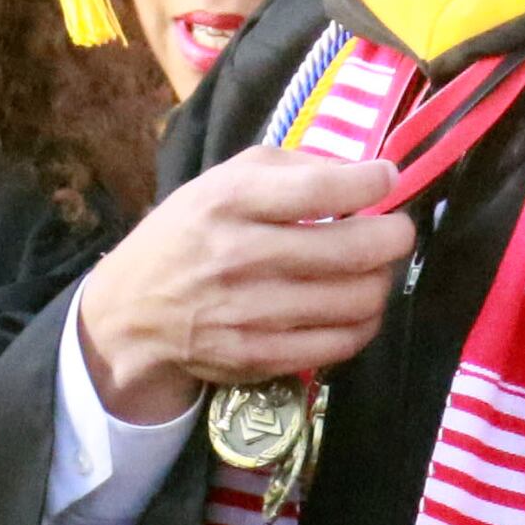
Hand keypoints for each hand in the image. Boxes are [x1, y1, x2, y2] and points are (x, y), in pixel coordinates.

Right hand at [72, 149, 411, 422]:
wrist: (129, 314)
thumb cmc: (186, 236)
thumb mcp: (220, 182)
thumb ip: (292, 167)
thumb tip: (367, 177)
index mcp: (226, 202)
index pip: (323, 189)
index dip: (373, 182)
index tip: (385, 179)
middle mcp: (238, 256)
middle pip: (356, 249)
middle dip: (395, 236)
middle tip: (394, 232)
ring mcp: (249, 312)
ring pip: (360, 299)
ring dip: (380, 281)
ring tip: (369, 271)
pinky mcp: (260, 356)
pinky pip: (344, 342)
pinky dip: (363, 322)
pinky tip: (351, 308)